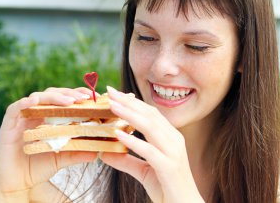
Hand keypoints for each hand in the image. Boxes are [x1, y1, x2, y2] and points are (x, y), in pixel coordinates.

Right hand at [0, 87, 97, 201]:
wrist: (19, 181)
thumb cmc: (41, 165)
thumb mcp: (64, 158)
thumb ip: (79, 152)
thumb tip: (97, 151)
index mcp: (52, 116)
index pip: (66, 98)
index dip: (78, 94)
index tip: (94, 96)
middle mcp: (38, 112)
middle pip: (54, 94)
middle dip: (70, 94)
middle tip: (83, 98)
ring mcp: (24, 116)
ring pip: (38, 97)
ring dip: (54, 97)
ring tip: (68, 101)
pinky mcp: (9, 122)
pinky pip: (15, 108)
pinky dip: (25, 103)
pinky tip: (34, 101)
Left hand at [100, 86, 204, 202]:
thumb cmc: (167, 187)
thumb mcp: (143, 171)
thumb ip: (126, 161)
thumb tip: (105, 153)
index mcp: (170, 137)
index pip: (151, 114)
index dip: (133, 103)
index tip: (115, 95)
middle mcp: (174, 140)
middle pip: (150, 115)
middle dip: (129, 102)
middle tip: (110, 92)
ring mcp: (173, 152)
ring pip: (151, 127)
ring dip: (129, 115)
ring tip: (112, 106)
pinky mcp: (169, 166)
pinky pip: (149, 150)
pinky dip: (134, 141)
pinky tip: (119, 135)